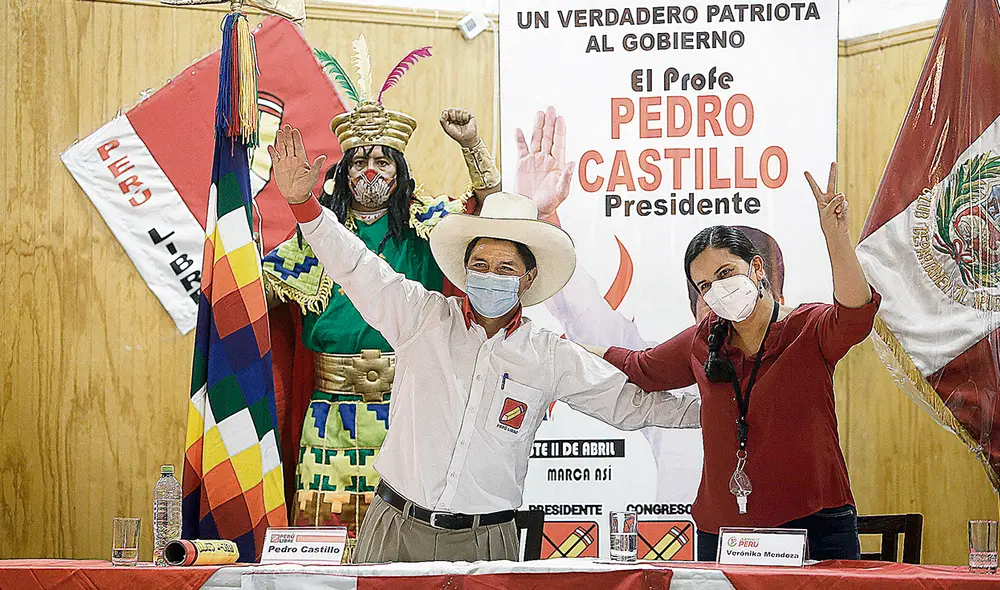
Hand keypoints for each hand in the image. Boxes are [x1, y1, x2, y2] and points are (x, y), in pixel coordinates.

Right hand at [267, 125, 325, 204]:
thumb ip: (316, 166)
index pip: (298, 146)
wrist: (296, 196)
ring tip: (279, 131)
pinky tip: (270, 146)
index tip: (295, 130)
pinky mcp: (278, 167)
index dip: (297, 138)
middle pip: (290, 145)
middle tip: (287, 126)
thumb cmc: (306, 187)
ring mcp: (285, 162)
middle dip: (288, 136)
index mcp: (302, 160)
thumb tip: (323, 156)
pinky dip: (272, 152)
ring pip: (282, 148)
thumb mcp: (313, 176)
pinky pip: (274, 157)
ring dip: (280, 140)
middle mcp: (293, 159)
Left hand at [440, 108, 478, 148]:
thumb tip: (445, 112)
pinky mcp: (469, 115)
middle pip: (451, 110)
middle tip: (455, 123)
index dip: (446, 114)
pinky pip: (465, 112)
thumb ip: (442, 121)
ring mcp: (462, 114)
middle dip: (452, 117)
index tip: (448, 120)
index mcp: (449, 118)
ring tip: (461, 124)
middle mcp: (456, 115)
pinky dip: (464, 118)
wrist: (466, 139)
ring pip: (458, 110)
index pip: (445, 111)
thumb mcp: (447, 129)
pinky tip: (465, 122)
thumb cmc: (456, 135)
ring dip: (459, 118)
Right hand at [515, 106, 574, 221]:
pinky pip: (521, 148)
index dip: (560, 130)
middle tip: (550, 109)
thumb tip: (572, 163)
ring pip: (536, 139)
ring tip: (538, 114)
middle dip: (549, 122)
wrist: (533, 210)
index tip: (560, 118)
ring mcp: (534, 160)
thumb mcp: (562, 192)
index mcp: (557, 164)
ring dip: (537, 127)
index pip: (559, 143)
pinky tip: (519, 130)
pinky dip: (519, 139)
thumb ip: (566, 177)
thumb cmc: (549, 203)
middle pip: (548, 137)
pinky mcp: (522, 164)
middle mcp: (546, 159)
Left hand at [805, 162, 849, 238]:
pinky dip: (843, 210)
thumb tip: (842, 195)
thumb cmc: (828, 223)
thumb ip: (834, 203)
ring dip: (838, 206)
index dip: (811, 180)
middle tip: (833, 162)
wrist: (837, 231)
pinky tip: (840, 215)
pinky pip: (845, 204)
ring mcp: (838, 200)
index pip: (815, 188)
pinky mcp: (845, 204)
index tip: (805, 172)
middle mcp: (829, 198)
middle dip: (832, 172)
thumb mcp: (826, 213)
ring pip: (840, 197)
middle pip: (831, 183)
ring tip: (836, 214)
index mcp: (820, 200)